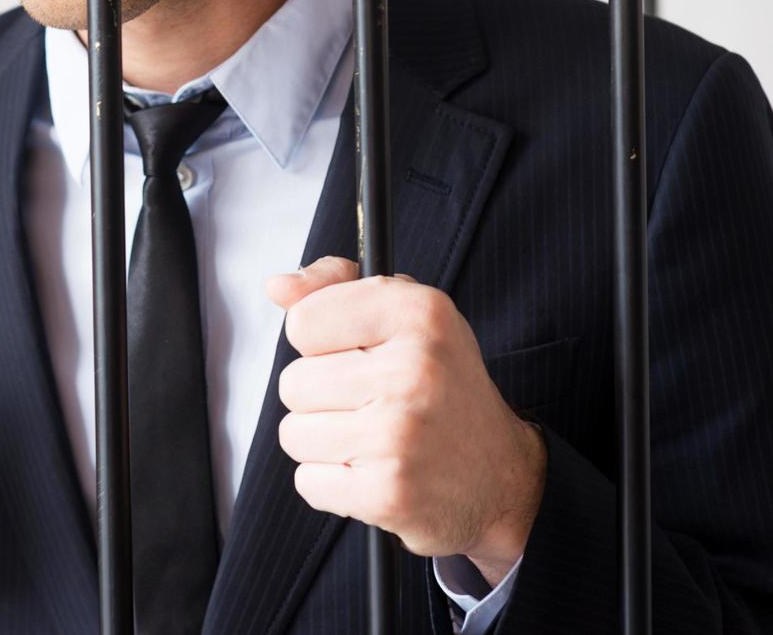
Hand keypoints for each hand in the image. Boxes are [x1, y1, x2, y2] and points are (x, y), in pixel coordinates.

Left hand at [268, 257, 545, 586]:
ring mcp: (400, 435)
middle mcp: (414, 370)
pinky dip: (332, 485)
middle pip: (293, 382)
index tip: (354, 354)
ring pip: (294, 433)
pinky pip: (308, 482)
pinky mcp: (389, 493)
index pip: (303, 322)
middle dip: (320, 398)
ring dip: (322, 443)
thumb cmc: (440, 388)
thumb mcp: (406, 316)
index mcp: (419, 313)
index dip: (319, 343)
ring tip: (371, 439)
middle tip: (369, 404)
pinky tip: (373, 473)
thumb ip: (335, 288)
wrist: (502, 477)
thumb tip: (277, 286)